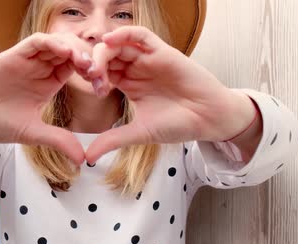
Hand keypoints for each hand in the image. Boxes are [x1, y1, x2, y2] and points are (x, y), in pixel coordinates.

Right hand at [0, 32, 92, 164]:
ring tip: (85, 63)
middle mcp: (41, 68)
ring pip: (58, 43)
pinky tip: (64, 53)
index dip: (92, 74)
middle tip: (98, 73)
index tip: (102, 87)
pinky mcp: (14, 55)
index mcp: (48, 83)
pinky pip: (37, 41)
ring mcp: (28, 60)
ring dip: (74, 49)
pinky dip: (52, 43)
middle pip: (72, 52)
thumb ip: (58, 141)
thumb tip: (83, 159)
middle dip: (88, 59)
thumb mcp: (33, 133)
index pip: (77, 69)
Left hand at [84, 26, 255, 163]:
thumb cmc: (178, 124)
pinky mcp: (162, 52)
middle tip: (89, 76)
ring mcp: (149, 59)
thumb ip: (113, 140)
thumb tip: (88, 157)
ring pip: (120, 45)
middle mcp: (137, 69)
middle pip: (108, 56)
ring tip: (97, 66)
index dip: (92, 77)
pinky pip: (141, 35)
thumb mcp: (139, 132)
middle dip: (94, 63)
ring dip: (104, 51)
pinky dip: (124, 33)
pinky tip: (110, 40)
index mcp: (129, 84)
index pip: (102, 72)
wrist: (209, 119)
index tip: (93, 91)